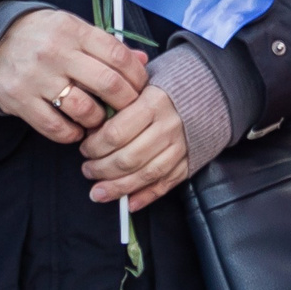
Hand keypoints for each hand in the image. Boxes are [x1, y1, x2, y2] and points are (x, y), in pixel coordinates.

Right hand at [0, 10, 146, 144]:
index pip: (118, 55)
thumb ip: (106, 45)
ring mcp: (36, 77)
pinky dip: (72, 133)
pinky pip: (56, 127)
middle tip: (127, 109)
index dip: (136, 76)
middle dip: (125, 102)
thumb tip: (142, 60)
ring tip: (98, 119)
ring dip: (98, 120)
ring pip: (84, 109)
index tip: (141, 88)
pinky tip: (76, 129)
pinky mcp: (20, 100)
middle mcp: (55, 52)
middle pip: (107, 83)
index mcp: (72, 31)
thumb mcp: (73, 30)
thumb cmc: (42, 37)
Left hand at [80, 84, 190, 212]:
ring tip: (98, 192)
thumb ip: (116, 106)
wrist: (205, 93)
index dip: (95, 146)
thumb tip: (91, 132)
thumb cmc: (163, 90)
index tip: (85, 148)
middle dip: (102, 169)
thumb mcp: (139, 86)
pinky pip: (166, 184)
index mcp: (153, 103)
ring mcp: (181, 147)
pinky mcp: (189, 162)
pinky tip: (129, 203)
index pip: (116, 133)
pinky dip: (146, 196)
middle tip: (87, 170)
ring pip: (145, 175)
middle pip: (128, 158)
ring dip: (118, 188)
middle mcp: (168, 127)